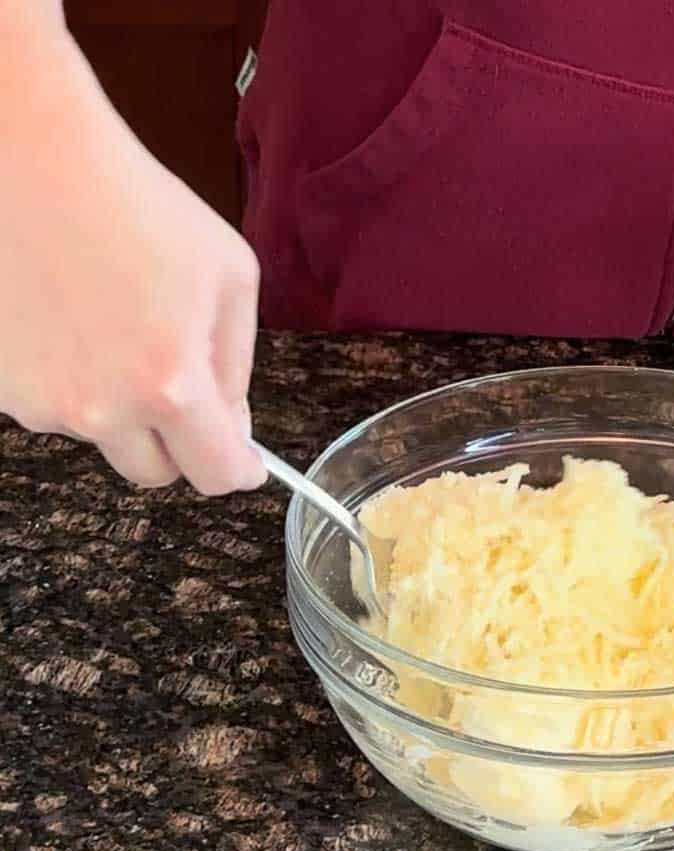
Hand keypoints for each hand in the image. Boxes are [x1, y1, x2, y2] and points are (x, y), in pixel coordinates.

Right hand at [0, 26, 265, 494]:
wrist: (32, 158)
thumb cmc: (138, 205)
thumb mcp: (229, 276)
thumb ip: (236, 365)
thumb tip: (232, 426)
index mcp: (168, 385)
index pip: (213, 473)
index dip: (237, 470)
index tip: (245, 463)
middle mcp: (98, 408)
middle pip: (155, 471)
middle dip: (180, 441)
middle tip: (184, 387)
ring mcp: (38, 401)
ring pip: (102, 435)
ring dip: (121, 404)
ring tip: (118, 324)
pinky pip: (54, 404)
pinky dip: (73, 379)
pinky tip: (75, 319)